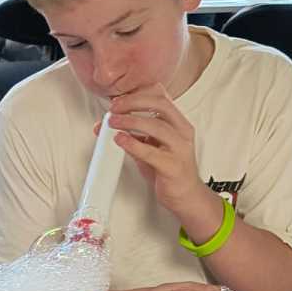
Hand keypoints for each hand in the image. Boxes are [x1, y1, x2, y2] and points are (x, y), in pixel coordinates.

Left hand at [107, 85, 203, 217]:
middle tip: (114, 108)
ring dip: (131, 121)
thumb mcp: (150, 147)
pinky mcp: (173, 166)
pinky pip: (151, 152)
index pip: (161, 97)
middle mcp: (182, 132)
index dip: (139, 94)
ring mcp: (180, 149)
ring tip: (113, 122)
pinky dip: (133, 144)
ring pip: (157, 126)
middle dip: (134, 102)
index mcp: (178, 123)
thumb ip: (131, 135)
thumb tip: (105, 126)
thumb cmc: (169, 169)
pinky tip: (121, 140)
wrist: (187, 196)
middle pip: (160, 105)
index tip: (119, 99)